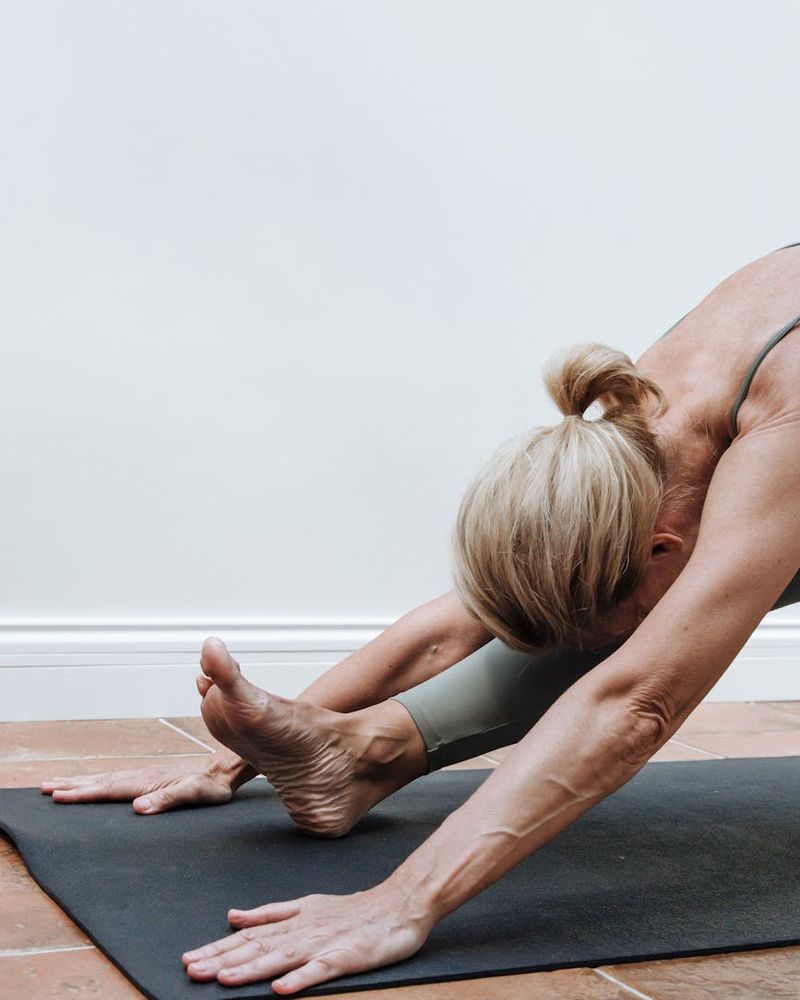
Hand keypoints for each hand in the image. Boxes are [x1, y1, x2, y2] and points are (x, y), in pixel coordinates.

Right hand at [40, 753, 251, 813]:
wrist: (227, 769)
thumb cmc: (213, 786)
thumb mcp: (194, 794)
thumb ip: (167, 800)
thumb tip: (138, 808)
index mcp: (148, 782)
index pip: (109, 789)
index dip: (82, 794)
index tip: (56, 795)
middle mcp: (143, 777)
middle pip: (101, 782)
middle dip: (72, 786)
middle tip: (43, 788)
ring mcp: (147, 776)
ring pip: (107, 779)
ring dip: (81, 782)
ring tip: (58, 784)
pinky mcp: (153, 778)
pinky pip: (118, 780)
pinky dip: (99, 782)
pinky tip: (94, 784)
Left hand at [182, 883, 432, 994]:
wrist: (399, 905)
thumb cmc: (353, 910)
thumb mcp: (307, 905)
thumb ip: (270, 912)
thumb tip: (233, 916)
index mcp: (293, 920)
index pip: (249, 936)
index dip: (218, 948)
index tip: (190, 959)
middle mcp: (302, 931)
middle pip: (257, 946)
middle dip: (222, 960)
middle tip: (192, 971)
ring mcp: (323, 943)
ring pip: (281, 958)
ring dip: (250, 970)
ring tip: (223, 980)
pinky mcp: (345, 957)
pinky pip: (320, 970)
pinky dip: (299, 979)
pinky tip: (280, 990)